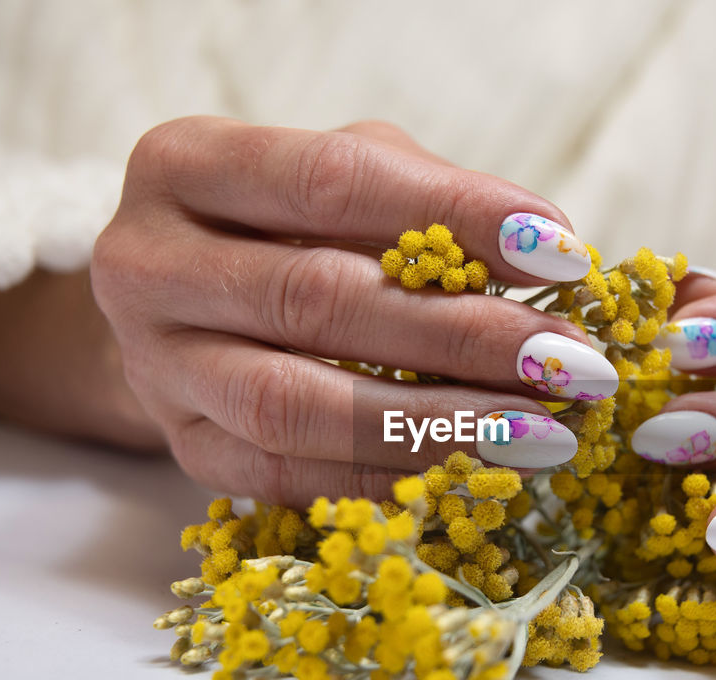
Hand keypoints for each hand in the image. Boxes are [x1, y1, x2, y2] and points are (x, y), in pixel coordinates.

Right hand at [91, 116, 611, 504]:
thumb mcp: (355, 179)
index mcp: (186, 165)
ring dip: (434, 424)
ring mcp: (157, 368)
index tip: (564, 255)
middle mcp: (146, 264)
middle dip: (463, 337)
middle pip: (317, 302)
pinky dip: (390, 476)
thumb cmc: (296, 223)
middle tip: (569, 364)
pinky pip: (290, 478)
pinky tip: (476, 471)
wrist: (194, 305)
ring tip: (541, 432)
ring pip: (296, 407)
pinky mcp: (186, 450)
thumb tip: (554, 253)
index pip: (333, 182)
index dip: (456, 218)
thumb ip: (436, 203)